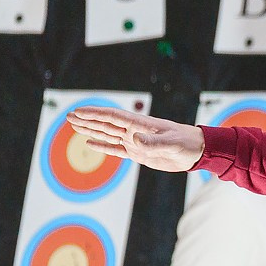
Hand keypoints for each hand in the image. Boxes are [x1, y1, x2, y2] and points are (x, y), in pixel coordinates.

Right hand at [65, 106, 205, 172]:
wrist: (198, 151)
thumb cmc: (187, 143)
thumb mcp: (171, 144)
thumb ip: (153, 142)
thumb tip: (134, 139)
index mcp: (140, 124)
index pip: (112, 117)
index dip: (94, 114)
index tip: (78, 112)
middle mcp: (134, 131)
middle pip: (105, 124)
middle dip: (87, 120)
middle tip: (68, 116)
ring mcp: (135, 141)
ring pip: (108, 134)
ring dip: (91, 130)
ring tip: (74, 125)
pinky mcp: (139, 153)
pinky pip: (117, 149)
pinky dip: (103, 147)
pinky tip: (91, 143)